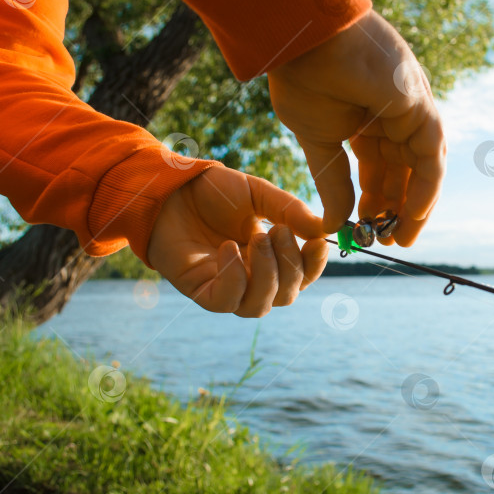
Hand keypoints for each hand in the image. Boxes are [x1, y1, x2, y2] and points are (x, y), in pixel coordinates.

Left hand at [147, 165, 328, 316]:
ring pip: (260, 305)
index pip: (303, 276)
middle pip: (286, 295)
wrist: (170, 187)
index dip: (315, 266)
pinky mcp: (201, 291)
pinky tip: (228, 248)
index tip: (317, 242)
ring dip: (266, 274)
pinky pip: (227, 302)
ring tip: (257, 237)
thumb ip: (290, 211)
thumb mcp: (259, 195)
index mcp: (272, 259)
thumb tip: (324, 230)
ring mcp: (227, 288)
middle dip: (289, 265)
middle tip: (277, 230)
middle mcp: (252, 279)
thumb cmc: (213, 192)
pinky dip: (235, 278)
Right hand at [267, 10, 445, 245]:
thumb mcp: (318, 144)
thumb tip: (335, 224)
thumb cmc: (305, 81)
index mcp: (365, 123)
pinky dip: (426, 186)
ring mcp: (408, 112)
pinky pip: (430, 154)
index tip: (369, 229)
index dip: (376, 201)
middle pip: (404, 172)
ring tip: (403, 236)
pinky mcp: (420, 107)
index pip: (379, 170)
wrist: (306, 43)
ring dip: (415, 204)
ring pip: (421, 167)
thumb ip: (332, 183)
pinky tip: (414, 213)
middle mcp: (392, 118)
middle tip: (391, 241)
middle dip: (398, 208)